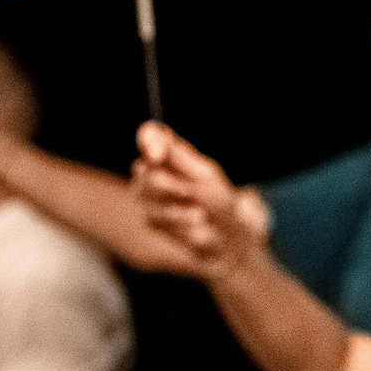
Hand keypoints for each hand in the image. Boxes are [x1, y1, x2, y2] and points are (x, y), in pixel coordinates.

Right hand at [133, 123, 250, 274]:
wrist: (226, 238)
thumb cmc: (219, 201)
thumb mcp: (206, 175)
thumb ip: (179, 155)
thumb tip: (155, 132)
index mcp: (169, 154)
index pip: (149, 135)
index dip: (150, 141)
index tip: (159, 154)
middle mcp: (152, 172)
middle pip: (144, 169)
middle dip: (172, 184)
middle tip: (192, 194)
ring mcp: (147, 196)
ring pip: (149, 195)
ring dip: (181, 208)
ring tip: (201, 214)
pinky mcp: (150, 219)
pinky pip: (157, 217)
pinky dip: (181, 222)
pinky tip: (195, 225)